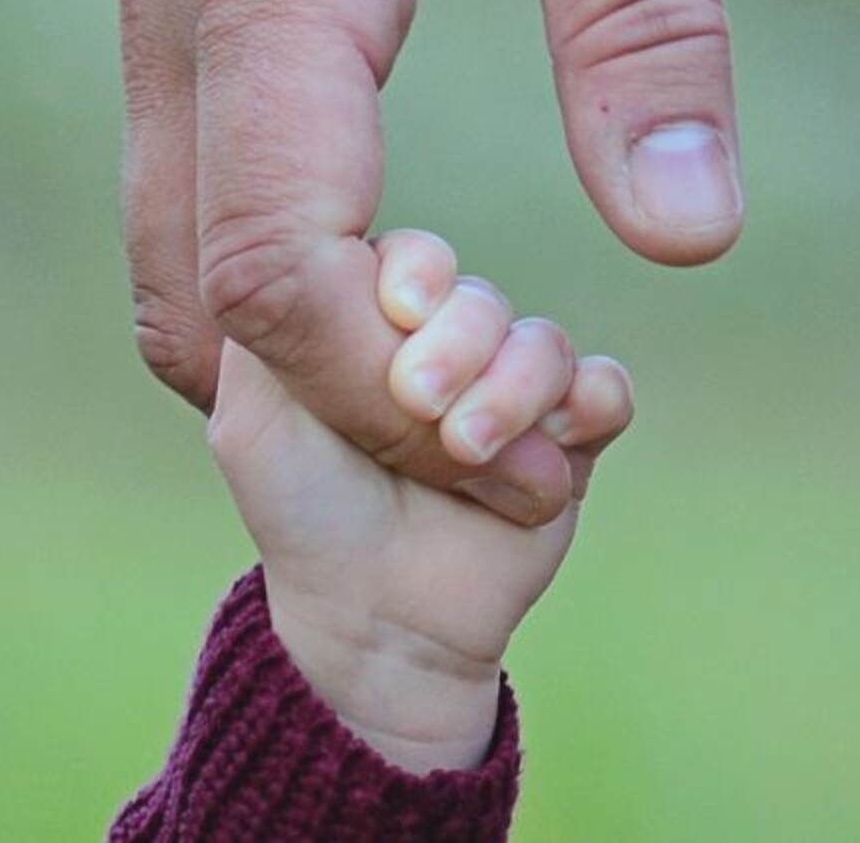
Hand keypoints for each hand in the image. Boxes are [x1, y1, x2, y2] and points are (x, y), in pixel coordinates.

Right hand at [118, 0, 739, 525]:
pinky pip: (198, 204)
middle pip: (197, 302)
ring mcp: (164, 1)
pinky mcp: (196, 4)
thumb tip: (684, 236)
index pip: (277, 274)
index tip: (539, 456)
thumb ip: (647, 15)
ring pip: (176, 266)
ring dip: (308, 372)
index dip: (394, 405)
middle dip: (347, 418)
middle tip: (520, 456)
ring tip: (484, 395)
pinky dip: (286, 301)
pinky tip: (419, 310)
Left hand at [207, 230, 632, 772]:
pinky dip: (588, 404)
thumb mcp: (252, 415)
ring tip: (469, 450)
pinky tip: (553, 445)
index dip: (415, 275)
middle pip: (482, 298)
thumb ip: (266, 322)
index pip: (415, 259)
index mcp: (378, 331)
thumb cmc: (305, 515)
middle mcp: (452, 352)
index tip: (397, 313)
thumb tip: (314, 241)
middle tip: (421, 404)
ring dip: (513, 390)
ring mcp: (516, 396)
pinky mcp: (572, 445)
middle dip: (459, 345)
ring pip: (545, 343)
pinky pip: (607, 389)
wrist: (375, 620)